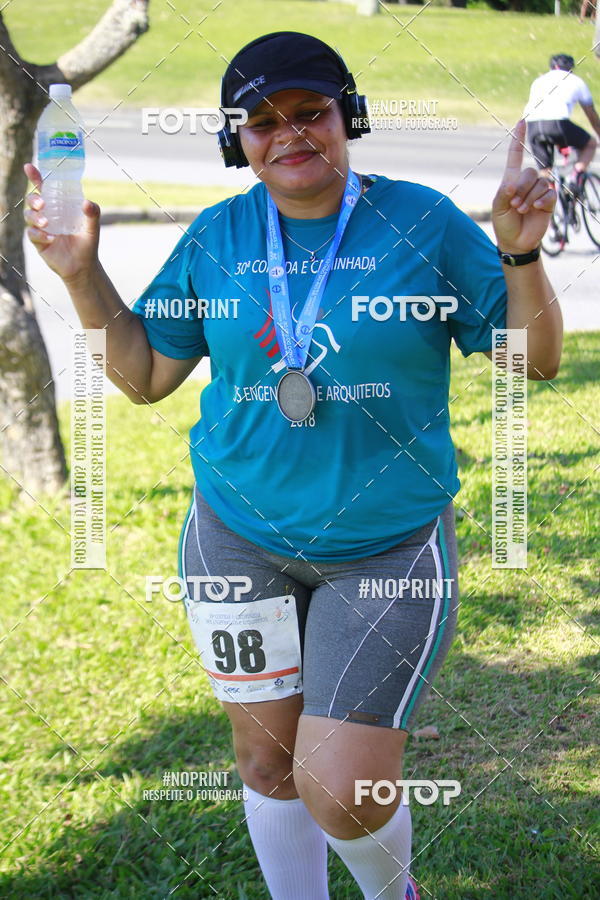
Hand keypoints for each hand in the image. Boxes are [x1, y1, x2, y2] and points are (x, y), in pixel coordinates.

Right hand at [23, 163, 100, 282]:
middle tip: (43, 204)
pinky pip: (32, 234)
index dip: (35, 177)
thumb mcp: (93, 227)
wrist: (84, 267)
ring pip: (28, 215)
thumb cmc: (87, 244)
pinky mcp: (38, 242)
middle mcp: (47, 215)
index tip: (29, 167)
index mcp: (59, 207)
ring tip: (46, 223)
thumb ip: (93, 213)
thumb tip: (87, 202)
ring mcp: (41, 228)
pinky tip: (51, 238)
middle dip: (33, 199)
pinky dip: (39, 234)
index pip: (44, 189)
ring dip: (35, 217)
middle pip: (32, 200)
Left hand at [492, 120, 554, 254]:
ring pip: (540, 183)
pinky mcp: (549, 201)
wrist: (516, 242)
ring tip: (521, 210)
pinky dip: (541, 201)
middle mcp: (527, 182)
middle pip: (530, 172)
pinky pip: (549, 193)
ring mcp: (539, 191)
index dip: (518, 139)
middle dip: (521, 189)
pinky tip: (536, 209)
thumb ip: (503, 194)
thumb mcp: (498, 208)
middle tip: (515, 205)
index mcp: (512, 180)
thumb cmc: (504, 223)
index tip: (522, 121)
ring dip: (529, 198)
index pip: (515, 156)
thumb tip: (512, 183)